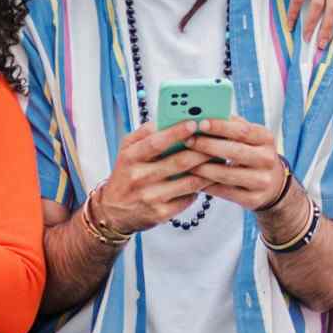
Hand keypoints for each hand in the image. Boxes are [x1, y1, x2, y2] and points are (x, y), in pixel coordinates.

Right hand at [86, 121, 215, 233]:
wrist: (113, 211)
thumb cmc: (125, 175)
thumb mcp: (127, 150)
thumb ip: (145, 133)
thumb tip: (169, 119)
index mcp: (130, 157)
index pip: (156, 142)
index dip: (176, 132)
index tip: (194, 122)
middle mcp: (139, 177)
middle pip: (179, 162)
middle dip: (202, 150)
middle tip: (218, 141)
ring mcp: (150, 197)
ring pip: (189, 182)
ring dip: (208, 170)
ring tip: (219, 160)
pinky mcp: (161, 213)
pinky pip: (188, 198)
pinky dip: (200, 188)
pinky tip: (206, 180)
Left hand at [185, 117, 286, 211]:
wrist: (272, 184)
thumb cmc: (251, 153)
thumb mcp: (248, 137)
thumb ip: (230, 125)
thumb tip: (204, 112)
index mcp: (266, 138)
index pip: (242, 130)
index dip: (220, 126)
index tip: (200, 122)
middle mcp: (268, 159)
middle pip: (235, 151)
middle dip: (208, 146)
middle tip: (188, 141)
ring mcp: (262, 181)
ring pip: (227, 174)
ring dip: (203, 168)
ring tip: (185, 161)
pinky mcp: (254, 199)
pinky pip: (224, 192)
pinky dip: (206, 185)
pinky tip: (193, 178)